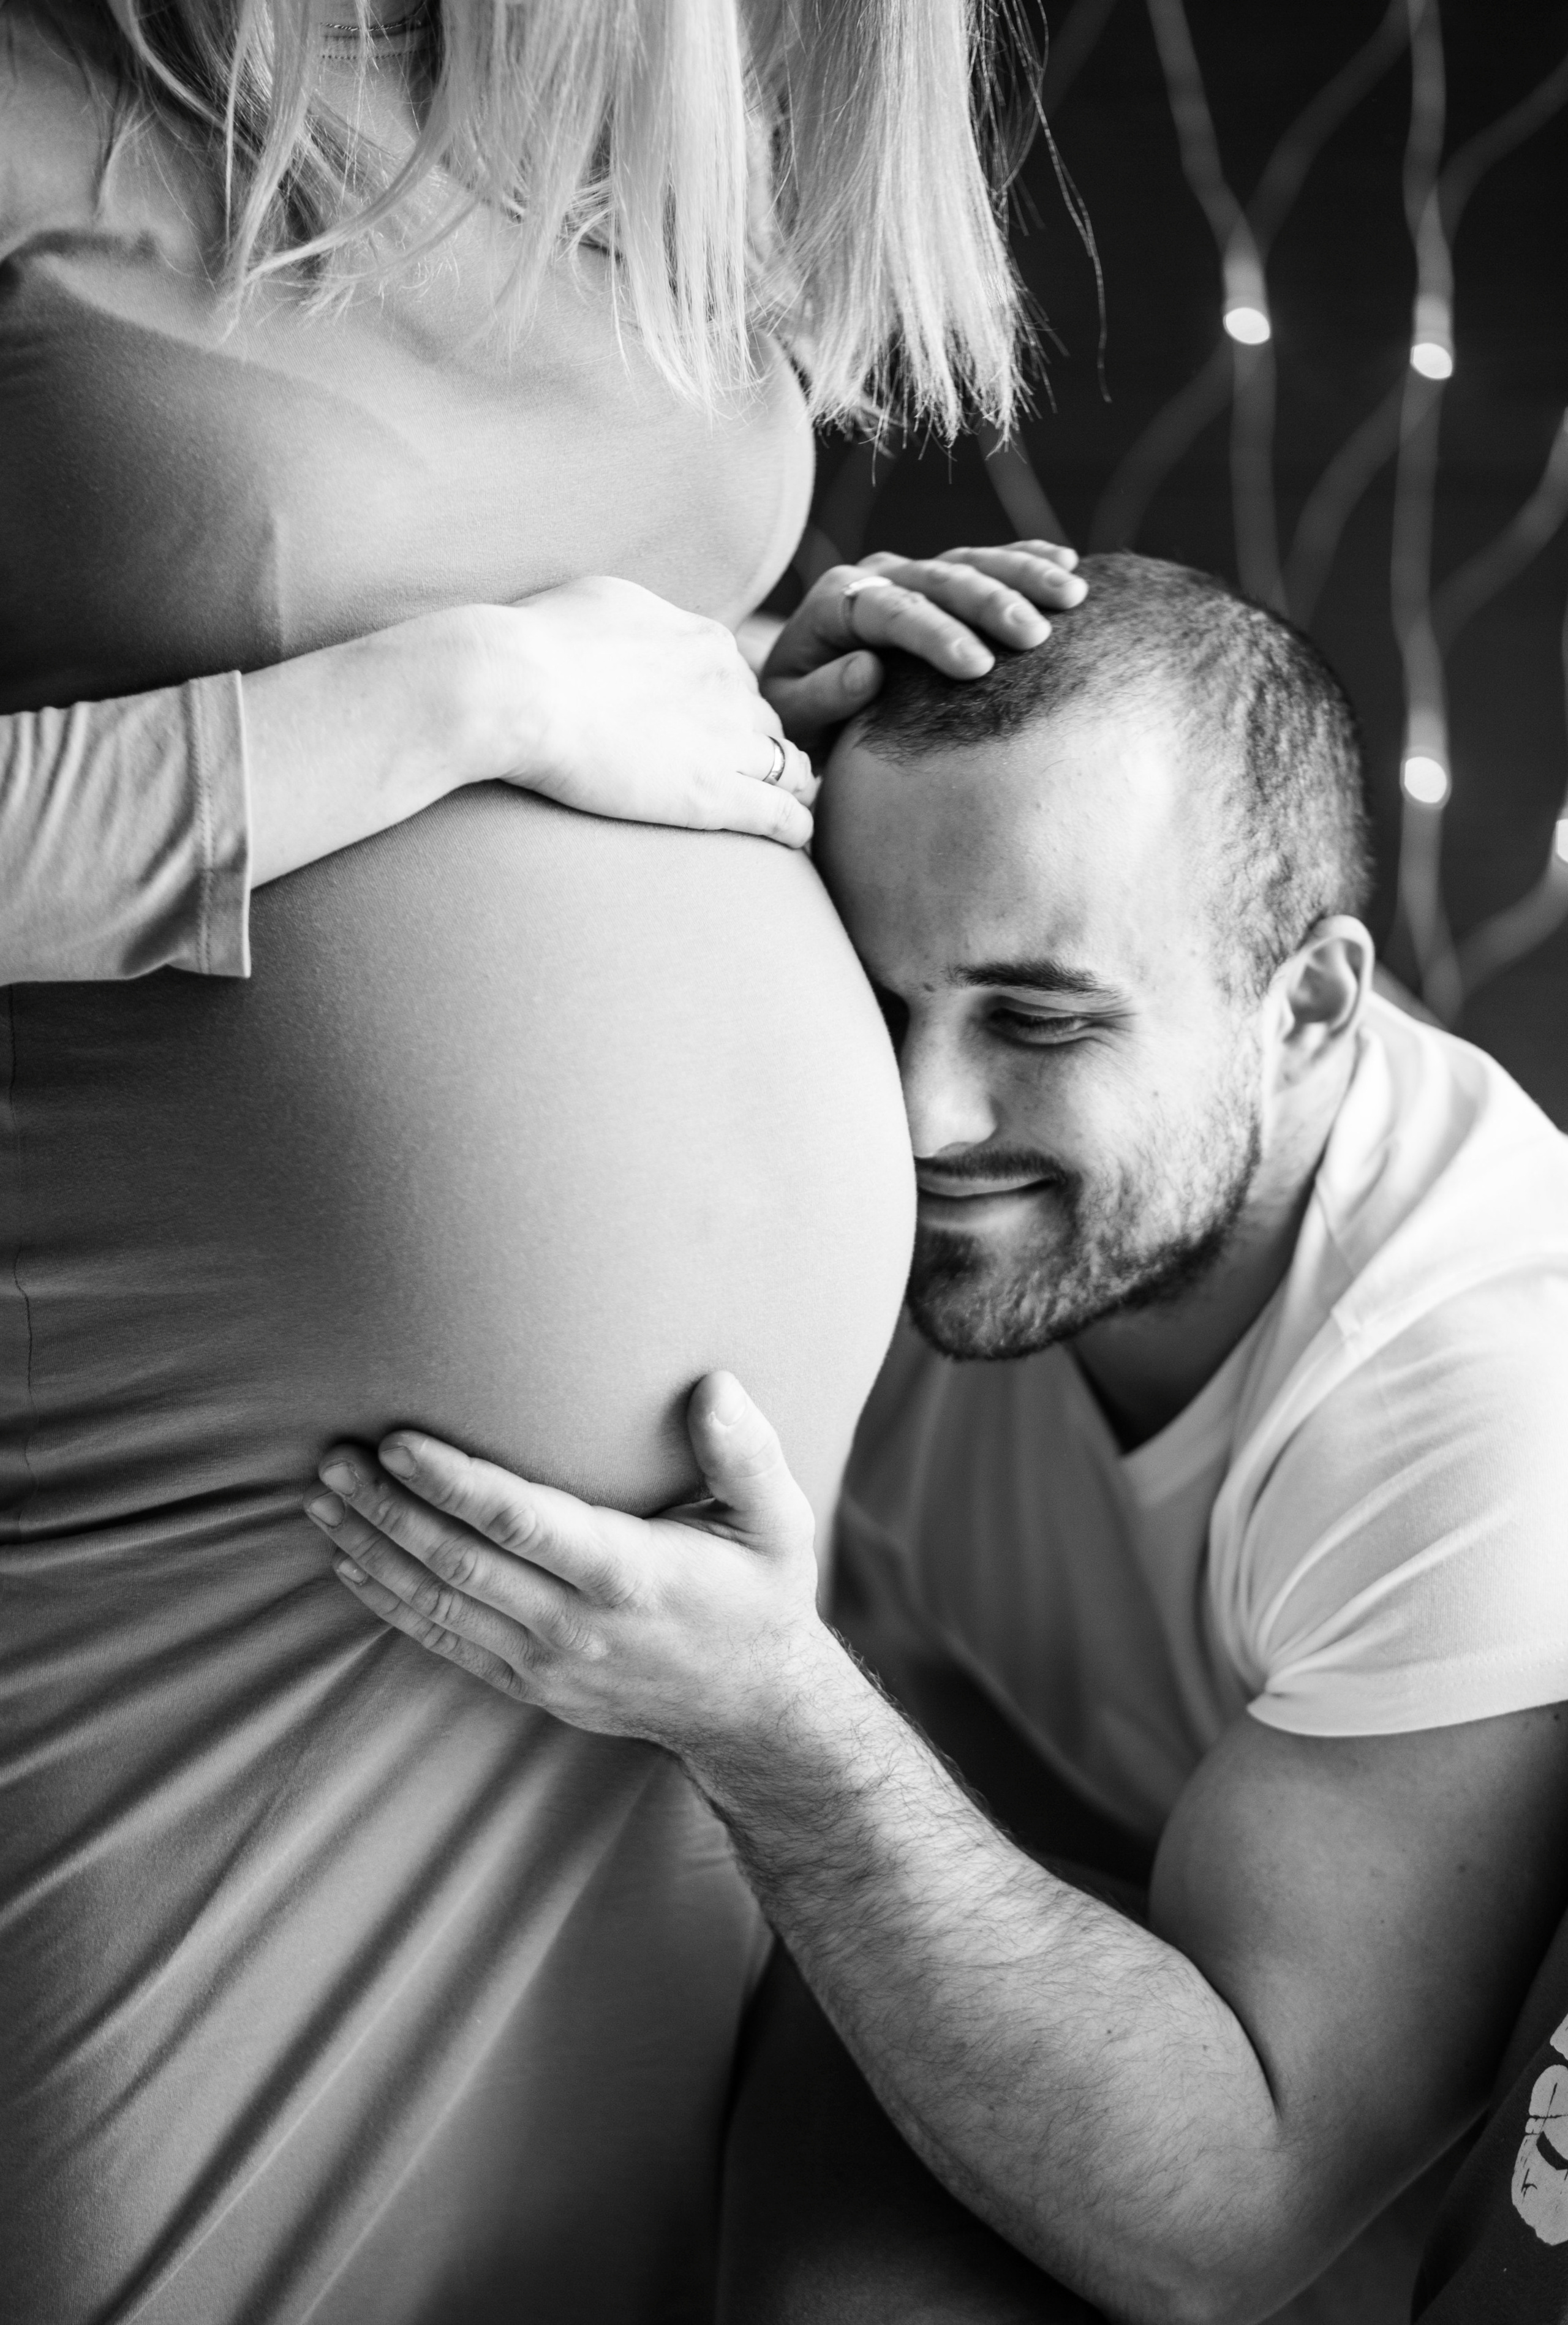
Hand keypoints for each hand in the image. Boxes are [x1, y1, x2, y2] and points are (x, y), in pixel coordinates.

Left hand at [303, 1373, 830, 1752]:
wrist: (752, 1711)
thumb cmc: (759, 1596)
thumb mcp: (776, 1522)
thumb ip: (746, 1453)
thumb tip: (714, 1386)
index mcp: (628, 1574)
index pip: (521, 1523)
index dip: (454, 1483)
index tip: (398, 1443)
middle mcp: (576, 1624)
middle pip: (459, 1563)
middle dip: (389, 1510)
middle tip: (334, 1460)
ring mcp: (545, 1663)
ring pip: (438, 1604)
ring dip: (374, 1551)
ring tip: (321, 1502)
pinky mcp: (528, 1684)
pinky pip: (442, 1643)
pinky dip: (388, 1604)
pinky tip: (348, 1565)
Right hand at [464, 579, 816, 847]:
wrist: (517, 688)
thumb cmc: (539, 643)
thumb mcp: (607, 603)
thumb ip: (645, 625)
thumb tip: (642, 636)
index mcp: (706, 641)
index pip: (738, 679)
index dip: (727, 708)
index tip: (713, 730)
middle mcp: (730, 687)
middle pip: (764, 722)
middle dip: (758, 746)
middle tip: (745, 774)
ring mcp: (728, 743)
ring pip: (788, 766)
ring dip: (787, 785)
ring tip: (781, 807)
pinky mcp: (713, 796)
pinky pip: (780, 815)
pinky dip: (794, 827)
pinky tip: (796, 839)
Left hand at [761, 541, 1086, 751]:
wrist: (797, 691)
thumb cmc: (795, 712)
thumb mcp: (791, 714)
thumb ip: (821, 695)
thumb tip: (870, 670)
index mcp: (835, 602)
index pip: (892, 611)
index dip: (936, 635)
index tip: (977, 666)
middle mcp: (876, 575)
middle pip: (940, 579)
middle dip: (992, 603)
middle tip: (1036, 636)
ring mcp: (912, 572)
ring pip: (971, 562)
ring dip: (1024, 574)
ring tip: (1072, 596)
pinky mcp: (940, 580)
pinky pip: (987, 561)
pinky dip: (1028, 558)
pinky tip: (1070, 565)